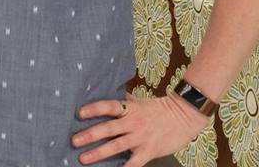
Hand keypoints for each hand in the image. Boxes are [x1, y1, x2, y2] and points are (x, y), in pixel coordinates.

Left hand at [72, 93, 209, 165]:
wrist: (184, 116)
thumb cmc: (158, 108)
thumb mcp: (138, 102)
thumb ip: (122, 103)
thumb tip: (102, 98)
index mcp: (129, 108)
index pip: (108, 107)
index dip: (93, 109)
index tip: (79, 113)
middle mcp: (133, 122)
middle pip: (108, 128)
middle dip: (90, 135)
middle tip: (74, 140)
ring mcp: (141, 138)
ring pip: (116, 146)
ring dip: (98, 153)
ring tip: (84, 158)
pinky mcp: (149, 151)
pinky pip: (133, 163)